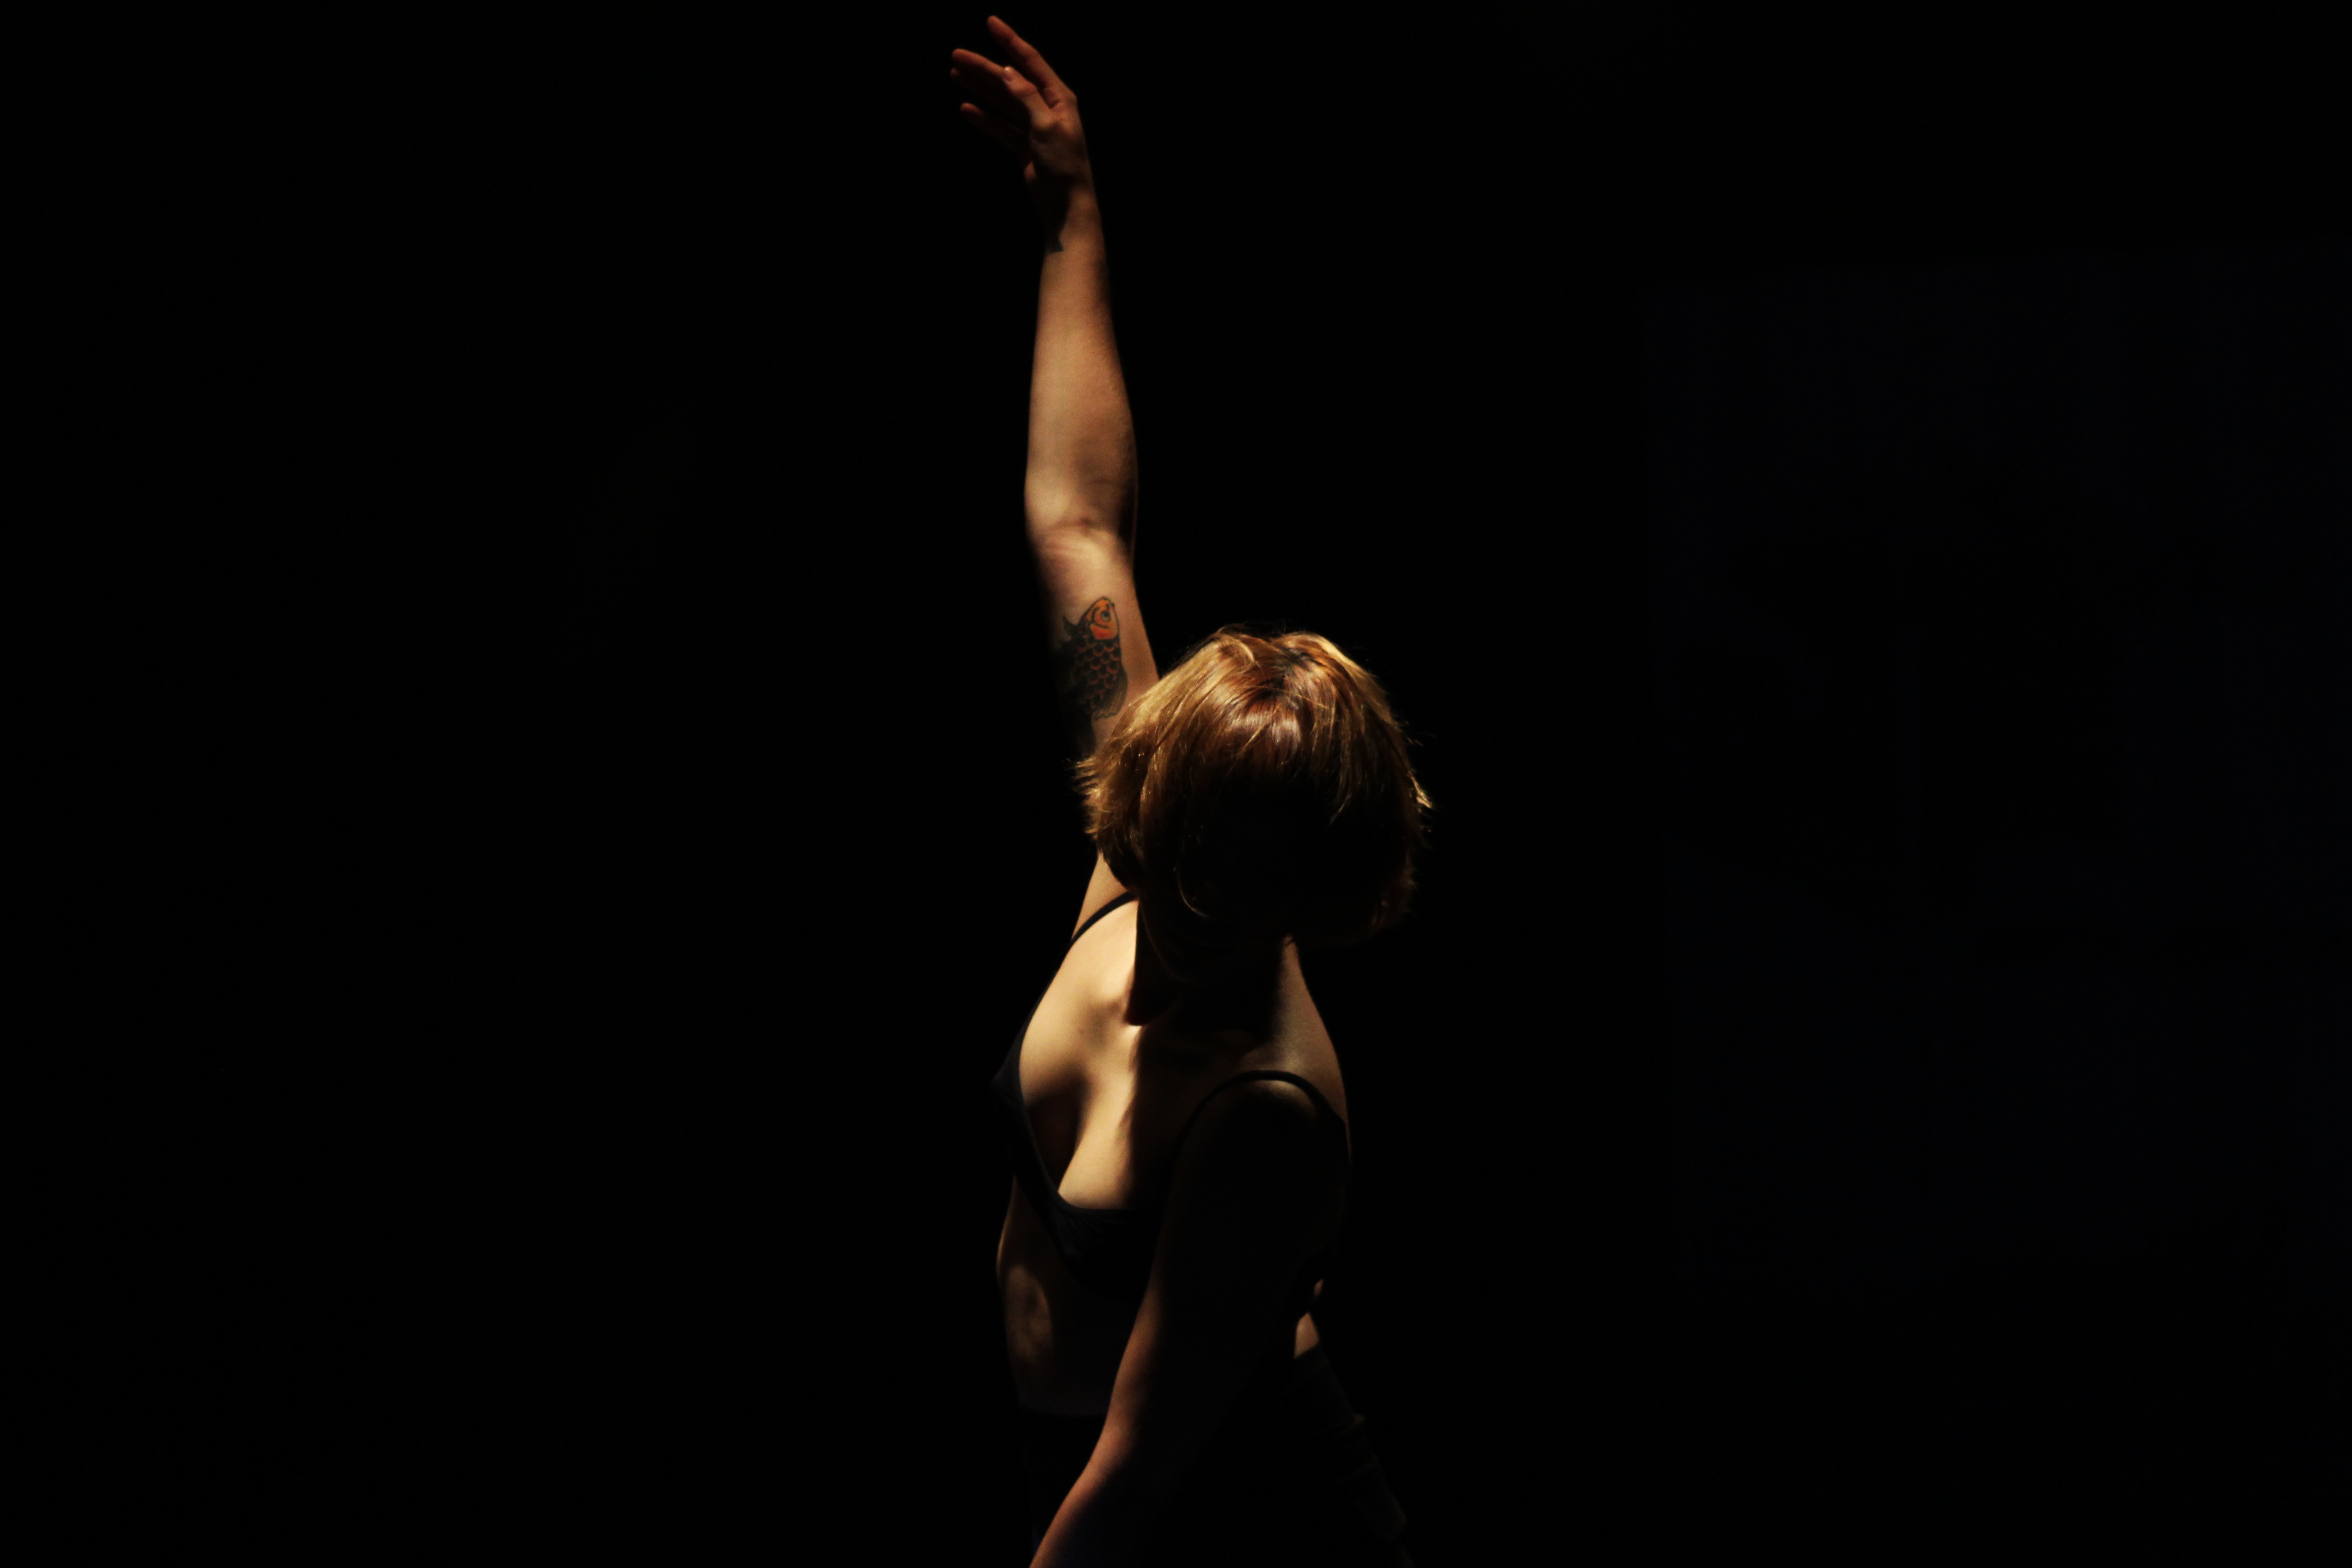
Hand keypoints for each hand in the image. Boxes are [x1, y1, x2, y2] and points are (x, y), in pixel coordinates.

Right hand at [950, 16, 1097, 230]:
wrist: (1066, 206)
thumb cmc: (1064, 166)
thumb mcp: (1047, 126)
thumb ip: (1027, 97)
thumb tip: (1008, 72)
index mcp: (1059, 98)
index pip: (1030, 62)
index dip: (1010, 41)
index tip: (991, 22)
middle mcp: (1047, 108)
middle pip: (1010, 81)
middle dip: (984, 67)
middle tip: (957, 55)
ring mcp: (1034, 127)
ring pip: (1002, 102)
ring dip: (980, 88)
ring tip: (956, 74)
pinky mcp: (1024, 147)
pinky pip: (1000, 127)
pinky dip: (984, 118)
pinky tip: (967, 109)